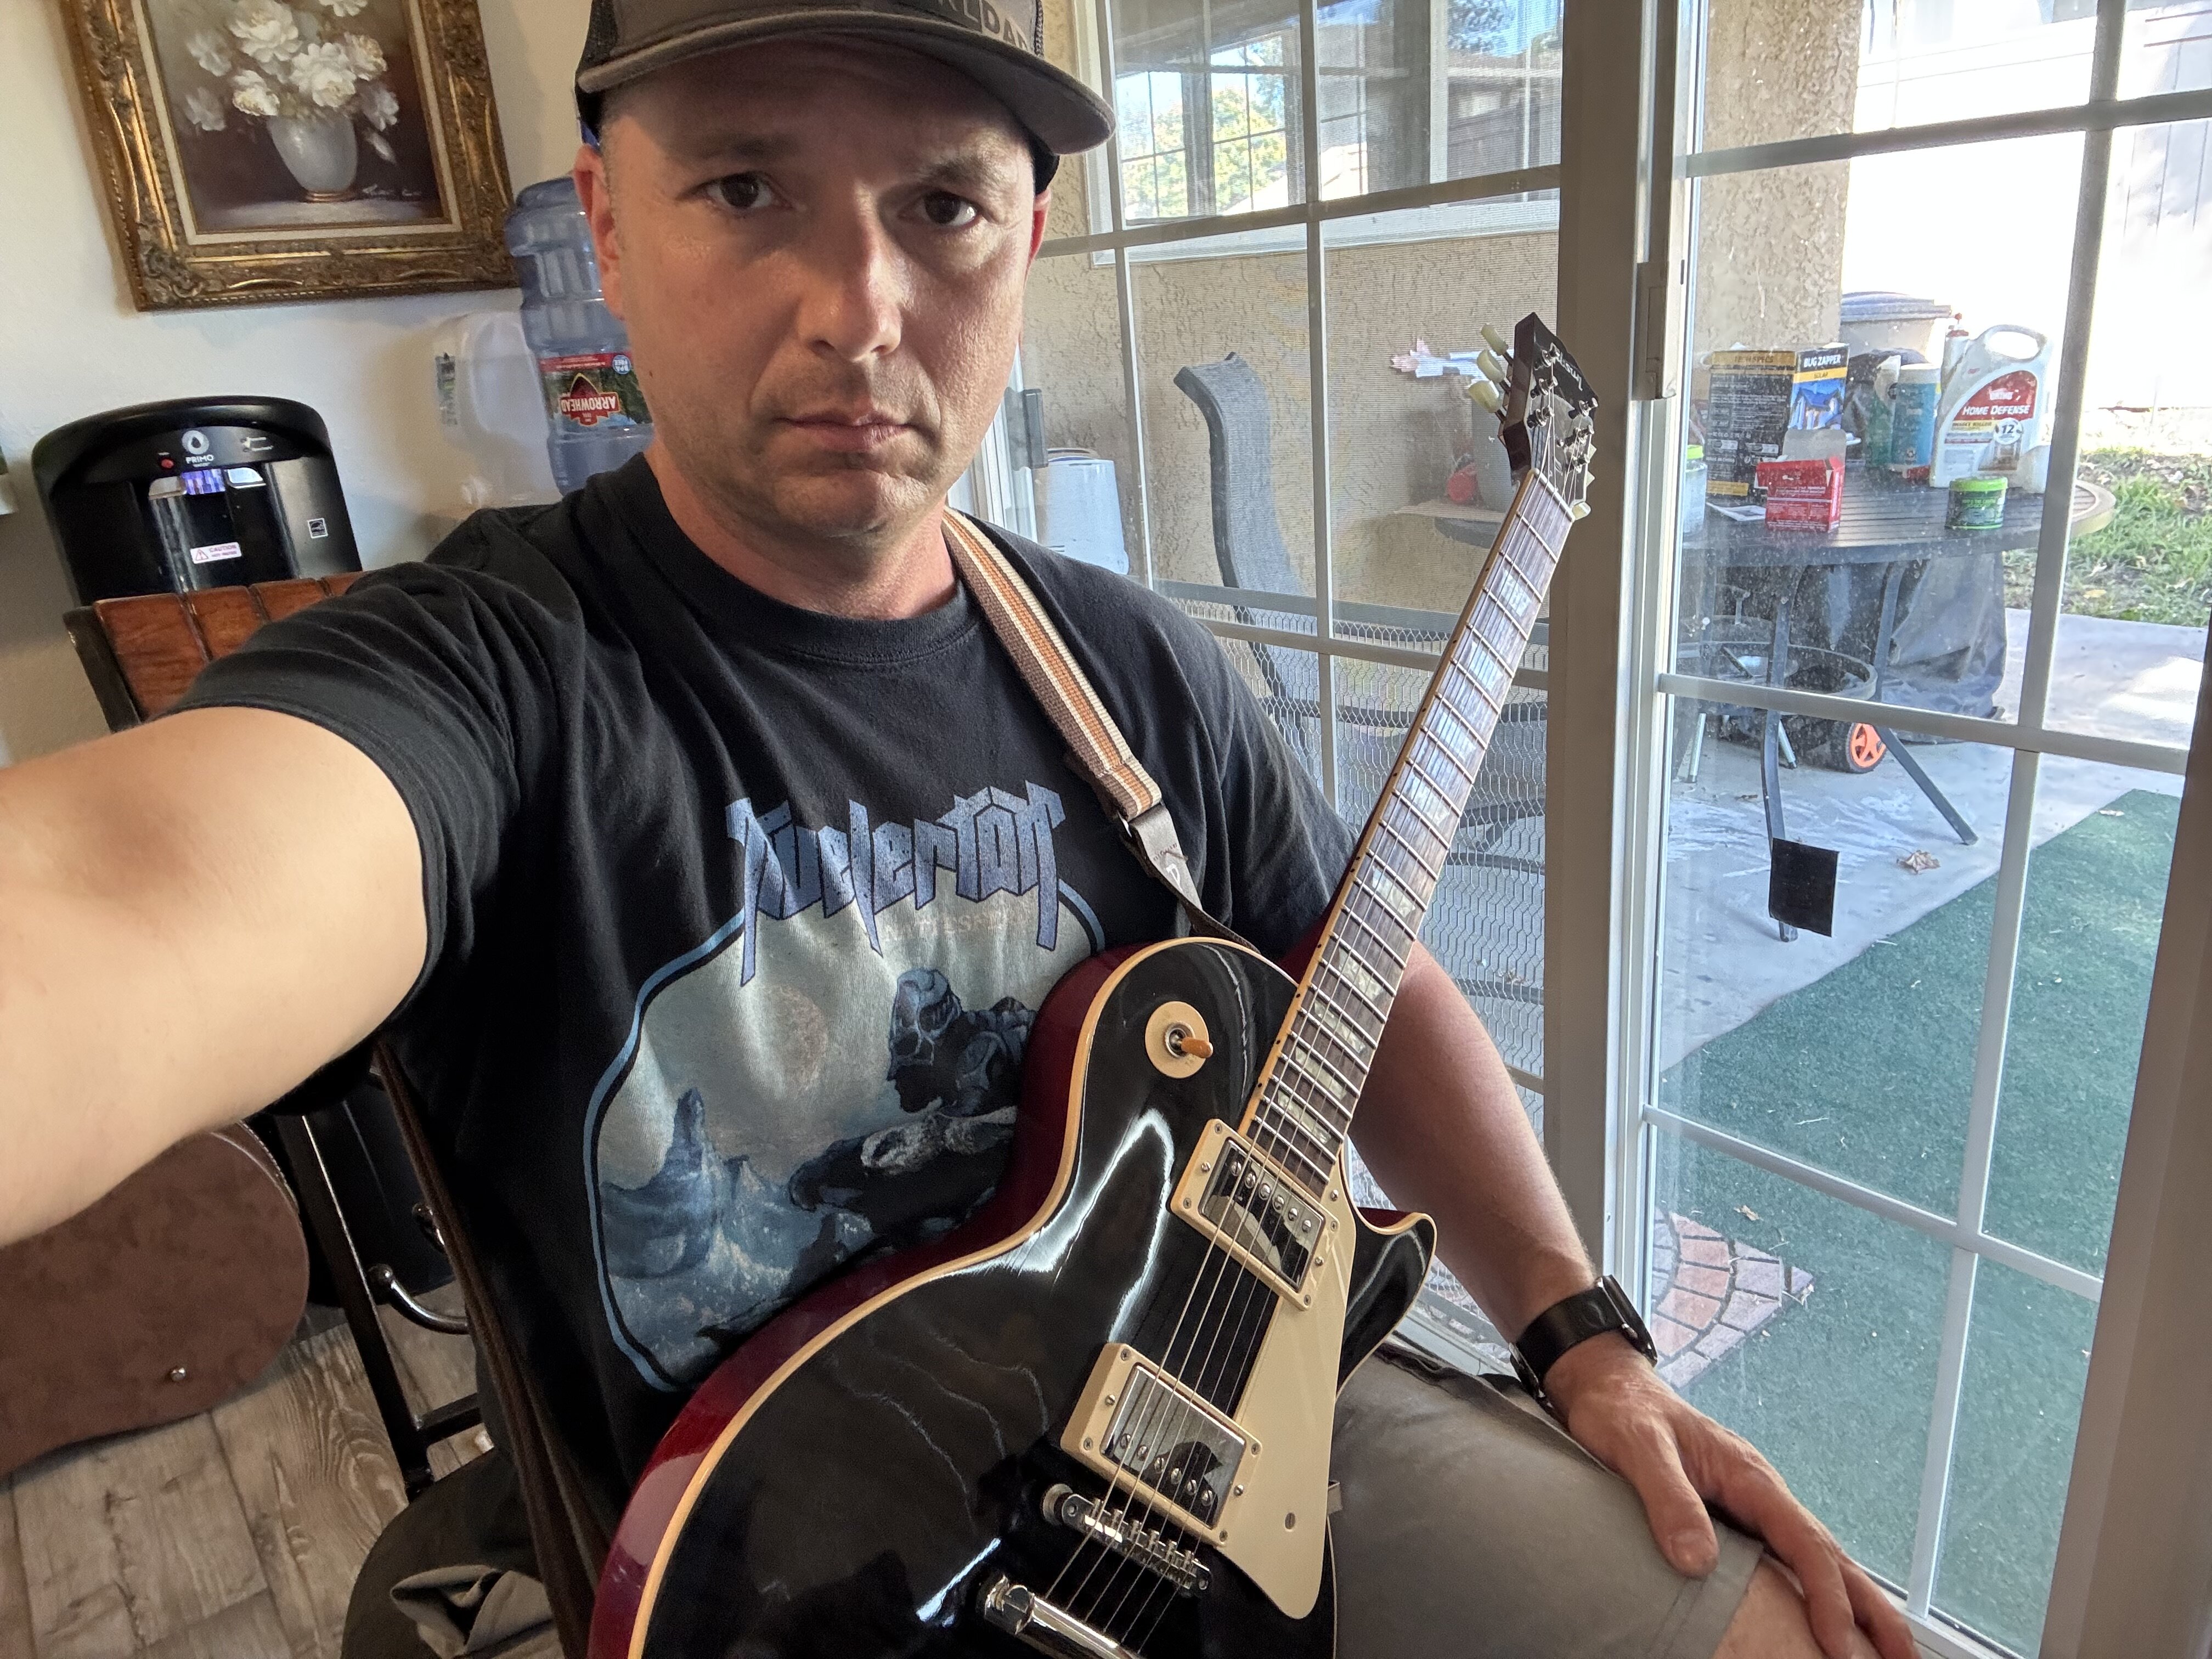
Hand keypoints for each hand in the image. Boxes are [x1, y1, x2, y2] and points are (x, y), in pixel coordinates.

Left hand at [1542, 1334, 1916, 1658]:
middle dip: (1871, 1609)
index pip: (1804, 1543)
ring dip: (1852, 1603)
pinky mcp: (1737, 1516)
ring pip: (1816, 1558)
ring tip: (1883, 1651)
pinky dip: (1816, 1590)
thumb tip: (1698, 1563)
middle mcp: (1762, 1492)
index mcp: (1749, 1476)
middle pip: (1830, 1555)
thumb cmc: (1622, 1411)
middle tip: (1904, 1658)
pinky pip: (1787, 1558)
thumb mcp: (1638, 1448)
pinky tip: (1824, 1618)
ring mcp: (1753, 1504)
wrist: (1607, 1386)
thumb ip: (1668, 1499)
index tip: (1838, 1645)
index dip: (1825, 1596)